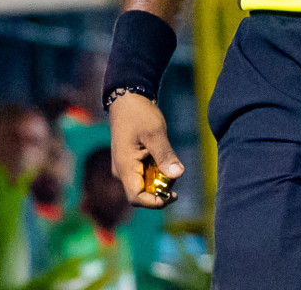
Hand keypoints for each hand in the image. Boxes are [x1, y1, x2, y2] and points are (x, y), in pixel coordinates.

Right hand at [107, 92, 183, 208]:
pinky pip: (144, 174)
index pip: (136, 198)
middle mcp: (122, 171)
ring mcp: (126, 167)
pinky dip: (156, 171)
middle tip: (175, 171)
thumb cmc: (139, 114)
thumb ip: (165, 155)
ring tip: (169, 159)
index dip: (154, 202)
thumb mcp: (155, 132)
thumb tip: (177, 174)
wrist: (128, 98)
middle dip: (160, 188)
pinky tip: (163, 155)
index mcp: (125, 167)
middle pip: (142, 193)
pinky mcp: (131, 161)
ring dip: (160, 179)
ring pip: (144, 184)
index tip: (172, 195)